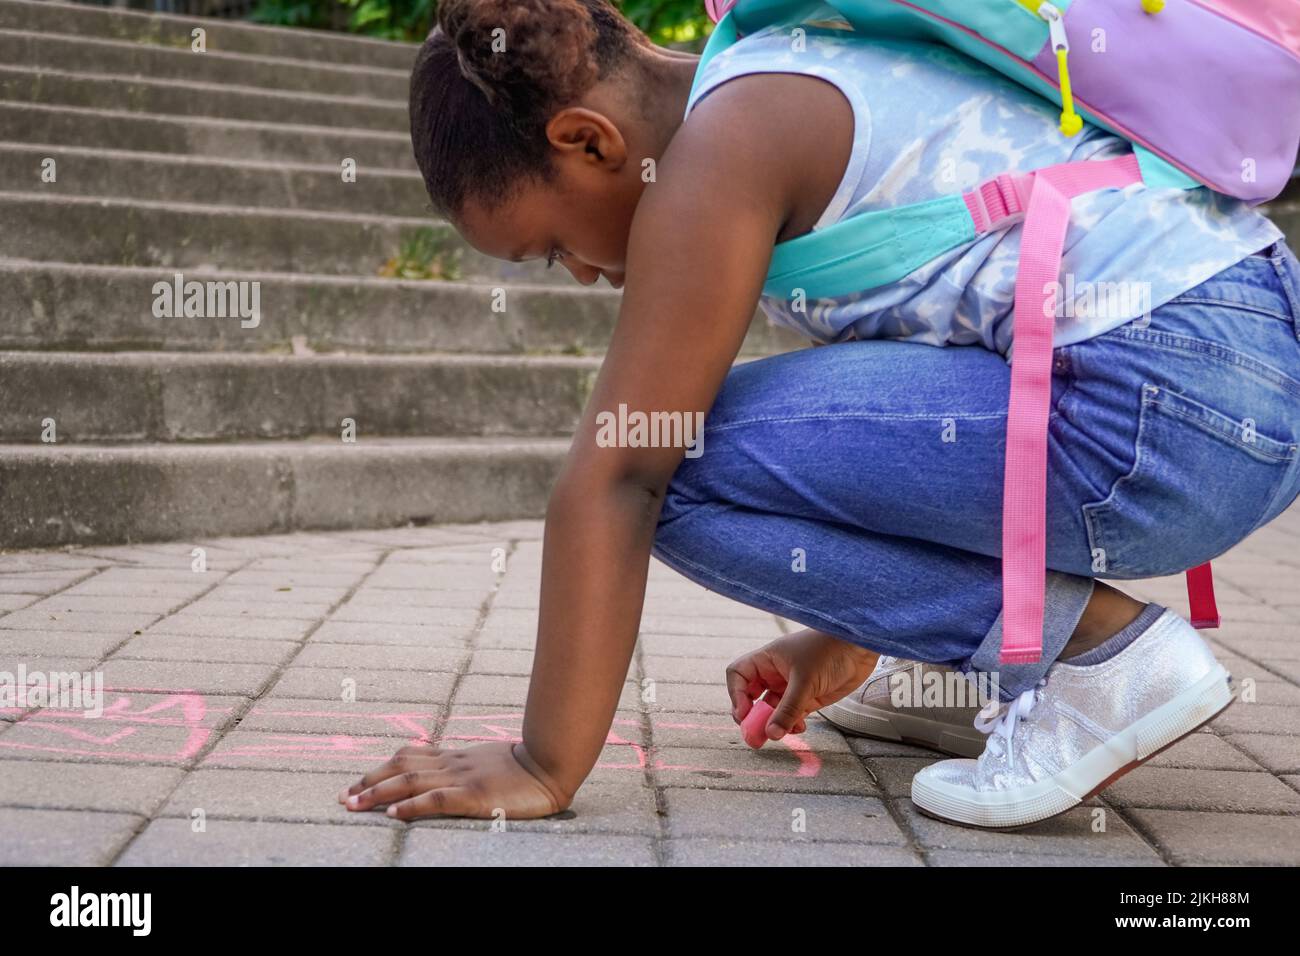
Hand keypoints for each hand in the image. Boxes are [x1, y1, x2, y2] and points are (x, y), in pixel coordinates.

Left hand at [339, 741, 569, 820]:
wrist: (551, 763)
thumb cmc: (523, 767)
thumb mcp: (486, 762)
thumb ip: (462, 766)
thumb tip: (438, 774)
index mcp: (455, 757)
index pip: (409, 757)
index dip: (379, 768)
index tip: (356, 783)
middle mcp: (453, 764)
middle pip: (401, 767)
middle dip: (369, 781)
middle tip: (344, 797)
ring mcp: (463, 778)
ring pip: (411, 781)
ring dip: (379, 793)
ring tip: (355, 805)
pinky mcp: (475, 796)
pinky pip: (437, 799)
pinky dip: (413, 806)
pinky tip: (394, 815)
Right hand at [726, 628, 878, 741]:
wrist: (860, 648)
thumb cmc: (829, 651)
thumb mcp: (805, 681)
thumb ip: (788, 709)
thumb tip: (771, 734)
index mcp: (767, 660)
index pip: (738, 676)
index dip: (736, 695)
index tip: (744, 714)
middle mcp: (775, 673)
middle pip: (751, 697)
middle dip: (752, 717)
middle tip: (755, 737)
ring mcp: (791, 686)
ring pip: (772, 710)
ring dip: (773, 724)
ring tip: (780, 734)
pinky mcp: (807, 697)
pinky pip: (791, 716)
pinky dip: (791, 725)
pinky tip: (799, 728)